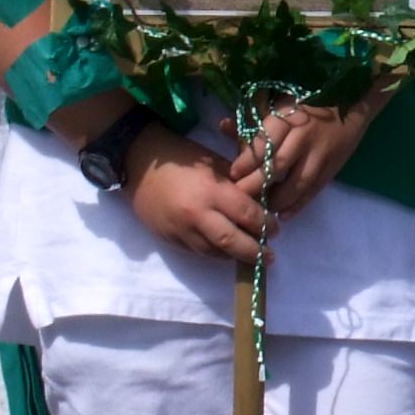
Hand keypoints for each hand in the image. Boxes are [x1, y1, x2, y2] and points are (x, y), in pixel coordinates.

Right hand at [125, 131, 266, 262]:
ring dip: (235, 256)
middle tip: (269, 256)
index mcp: (212, 191)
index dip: (265, 224)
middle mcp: (197, 214)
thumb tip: (260, 205)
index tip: (276, 228)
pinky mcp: (169, 239)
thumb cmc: (183, 159)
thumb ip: (237, 186)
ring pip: (215, 252)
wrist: (139, 164)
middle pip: (232, 241)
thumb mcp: (216, 165)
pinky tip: (227, 252)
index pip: (247, 214)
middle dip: (254, 251)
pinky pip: (198, 252)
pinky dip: (216, 253)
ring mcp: (181, 230)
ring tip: (251, 256)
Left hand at [232, 97, 374, 216]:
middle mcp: (304, 136)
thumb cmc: (309, 102)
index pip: (264, 143)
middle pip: (277, 166)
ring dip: (277, 200)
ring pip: (296, 183)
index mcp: (288, 118)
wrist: (352, 104)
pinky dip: (299, 204)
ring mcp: (320, 154)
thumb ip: (253, 119)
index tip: (232, 175)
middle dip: (257, 185)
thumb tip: (223, 126)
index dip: (247, 162)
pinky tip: (285, 214)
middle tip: (241, 198)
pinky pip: (314, 190)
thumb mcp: (280, 105)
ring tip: (262, 210)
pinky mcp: (332, 167)